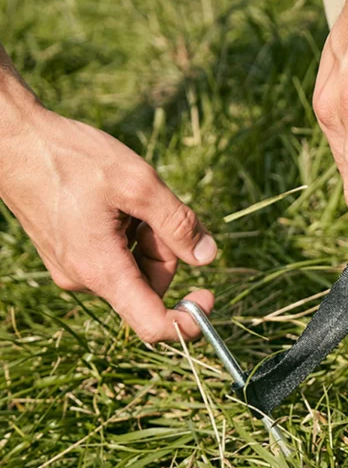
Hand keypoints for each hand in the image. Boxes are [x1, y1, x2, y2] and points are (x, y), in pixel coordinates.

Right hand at [0, 75, 215, 342]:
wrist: (14, 142)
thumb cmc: (71, 158)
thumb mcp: (138, 184)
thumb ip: (178, 224)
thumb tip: (207, 256)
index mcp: (103, 270)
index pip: (153, 325)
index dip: (188, 321)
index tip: (208, 295)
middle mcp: (86, 279)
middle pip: (151, 287)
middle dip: (166, 251)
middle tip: (152, 210)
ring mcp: (75, 269)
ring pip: (136, 269)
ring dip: (147, 239)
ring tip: (127, 202)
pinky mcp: (71, 256)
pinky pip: (116, 258)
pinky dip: (129, 236)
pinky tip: (116, 206)